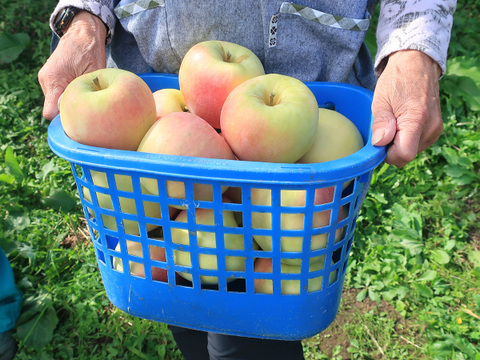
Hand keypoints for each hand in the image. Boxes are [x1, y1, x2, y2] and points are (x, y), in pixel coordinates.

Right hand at [38, 11, 106, 119]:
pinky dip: (69, 96)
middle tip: (87, 110)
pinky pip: (58, 95)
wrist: (82, 33)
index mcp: (54, 80)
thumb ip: (84, 92)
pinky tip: (81, 92)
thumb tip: (80, 113)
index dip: (64, 119)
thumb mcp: (93, 73)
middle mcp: (46, 81)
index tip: (79, 119)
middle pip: (54, 110)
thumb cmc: (90, 51)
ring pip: (57, 103)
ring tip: (86, 97)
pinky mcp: (51, 79)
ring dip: (70, 103)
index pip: (50, 112)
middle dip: (69, 112)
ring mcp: (47, 80)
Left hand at [371, 50, 442, 166]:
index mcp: (417, 120)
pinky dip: (407, 139)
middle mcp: (431, 128)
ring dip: (399, 144)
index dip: (388, 155)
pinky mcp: (436, 129)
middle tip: (384, 129)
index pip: (404, 154)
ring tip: (394, 123)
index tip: (379, 143)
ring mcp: (435, 129)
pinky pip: (418, 144)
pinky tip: (402, 124)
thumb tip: (380, 143)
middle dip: (392, 149)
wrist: (417, 64)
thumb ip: (380, 123)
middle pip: (407, 155)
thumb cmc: (397, 80)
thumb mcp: (381, 100)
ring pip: (412, 151)